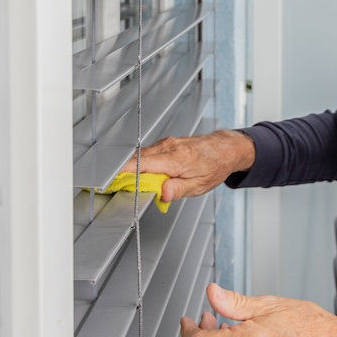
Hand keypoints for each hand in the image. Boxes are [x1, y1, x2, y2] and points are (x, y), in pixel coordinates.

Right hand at [127, 130, 255, 202]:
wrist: (224, 149)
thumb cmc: (214, 166)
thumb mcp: (198, 185)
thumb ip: (177, 189)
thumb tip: (162, 194)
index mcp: (176, 159)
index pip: (142, 163)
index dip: (124, 171)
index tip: (112, 179)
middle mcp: (169, 147)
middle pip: (137, 158)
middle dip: (124, 171)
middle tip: (117, 186)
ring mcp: (167, 143)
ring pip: (142, 155)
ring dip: (134, 168)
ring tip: (134, 183)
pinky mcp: (166, 143)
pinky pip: (149, 153)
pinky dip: (143, 163)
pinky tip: (149, 174)